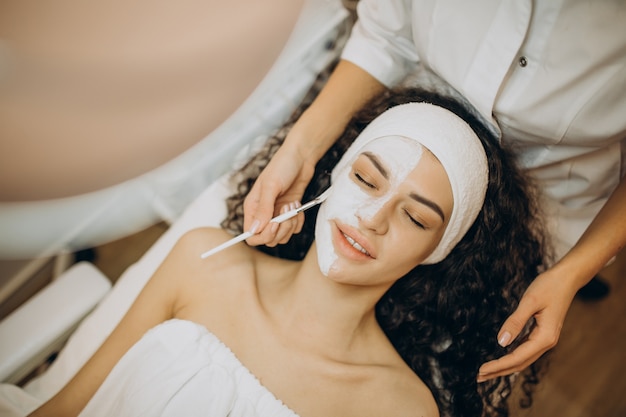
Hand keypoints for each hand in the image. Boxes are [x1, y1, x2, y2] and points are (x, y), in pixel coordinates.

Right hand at [243, 141, 316, 246]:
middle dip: (280, 229)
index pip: (251, 235)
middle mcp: (263, 214)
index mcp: (252, 208)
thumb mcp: (271, 185)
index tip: (275, 224)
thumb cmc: (282, 166)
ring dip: (291, 224)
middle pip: (268, 239)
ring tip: (293, 205)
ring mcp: (277, 215)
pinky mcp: (289, 214)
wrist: (301, 157)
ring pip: (282, 236)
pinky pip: (293, 229)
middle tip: (287, 210)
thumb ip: (264, 208)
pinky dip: (298, 221)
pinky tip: (297, 205)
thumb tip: (255, 229)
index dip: (263, 236)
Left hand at [477, 267, 578, 381]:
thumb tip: (501, 342)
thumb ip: (515, 322)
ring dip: (504, 366)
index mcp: (545, 337)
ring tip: (486, 371)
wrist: (567, 278)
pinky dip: (511, 356)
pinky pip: (525, 350)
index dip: (498, 365)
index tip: (481, 370)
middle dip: (499, 371)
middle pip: (519, 363)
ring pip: (522, 358)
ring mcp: (545, 339)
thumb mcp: (529, 301)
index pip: (517, 357)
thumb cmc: (549, 286)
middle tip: (478, 377)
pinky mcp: (542, 333)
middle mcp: (546, 342)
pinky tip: (501, 357)